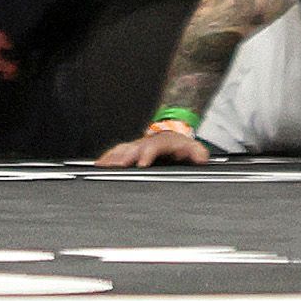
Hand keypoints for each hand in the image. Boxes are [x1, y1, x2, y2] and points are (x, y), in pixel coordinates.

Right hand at [96, 124, 211, 166]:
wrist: (171, 133)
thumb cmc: (180, 145)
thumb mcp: (194, 148)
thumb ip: (199, 154)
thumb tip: (201, 159)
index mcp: (162, 143)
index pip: (154, 146)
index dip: (147, 154)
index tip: (141, 163)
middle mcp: (146, 143)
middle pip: (133, 149)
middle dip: (123, 158)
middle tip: (115, 168)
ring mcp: (136, 145)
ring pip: (121, 150)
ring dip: (112, 158)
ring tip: (101, 167)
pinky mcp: (129, 149)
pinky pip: (116, 152)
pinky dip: (106, 158)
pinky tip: (98, 165)